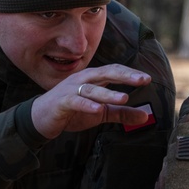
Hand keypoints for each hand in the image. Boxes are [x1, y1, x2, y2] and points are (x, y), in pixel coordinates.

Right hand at [31, 64, 151, 139]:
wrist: (41, 118)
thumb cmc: (73, 111)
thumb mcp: (101, 113)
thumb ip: (121, 113)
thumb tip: (145, 117)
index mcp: (93, 79)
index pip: (114, 71)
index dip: (130, 74)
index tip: (148, 78)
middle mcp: (83, 80)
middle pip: (106, 73)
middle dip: (125, 75)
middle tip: (142, 80)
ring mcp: (71, 90)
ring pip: (91, 89)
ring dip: (108, 94)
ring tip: (124, 98)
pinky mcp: (62, 102)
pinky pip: (75, 101)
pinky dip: (86, 104)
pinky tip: (98, 109)